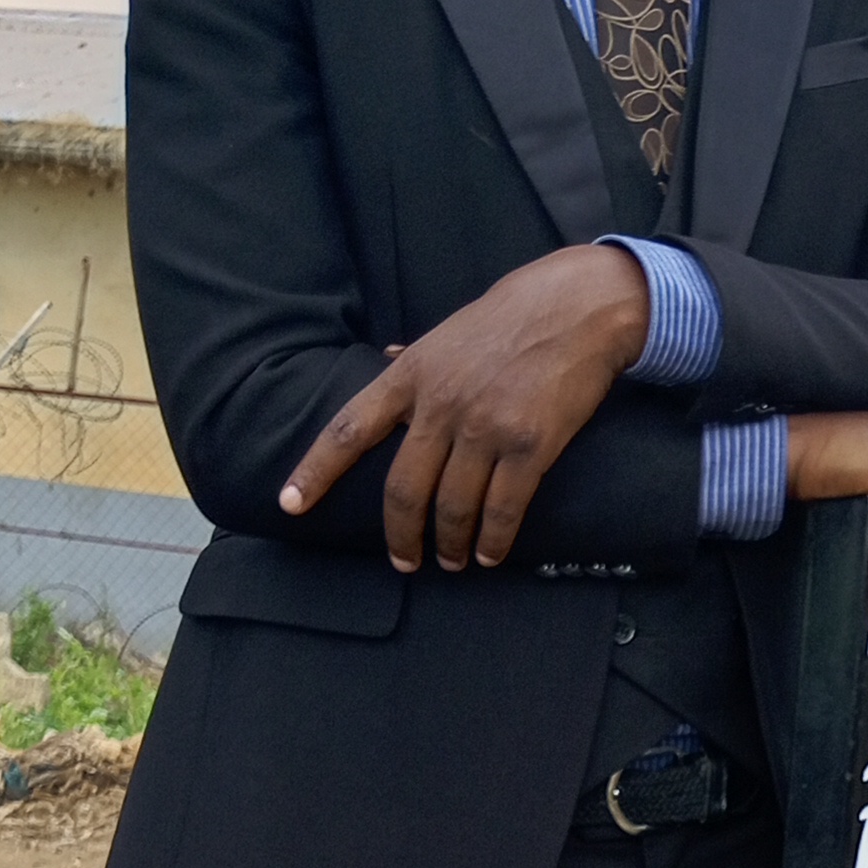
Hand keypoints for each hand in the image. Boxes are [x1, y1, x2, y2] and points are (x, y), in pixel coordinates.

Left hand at [278, 244, 650, 567]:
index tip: (289, 504)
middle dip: (400, 535)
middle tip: (405, 560)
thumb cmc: (511, 317)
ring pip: (452, 506)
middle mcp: (441, 404)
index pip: (348, 430)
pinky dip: (493, 540)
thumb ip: (414, 357)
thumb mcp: (447, 330)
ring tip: (452, 560)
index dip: (315, 471)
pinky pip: (503, 509)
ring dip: (450, 544)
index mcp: (411, 375)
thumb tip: (384, 359)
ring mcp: (486, 427)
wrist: (578, 307)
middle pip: (403, 489)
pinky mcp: (531, 445)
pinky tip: (489, 553)